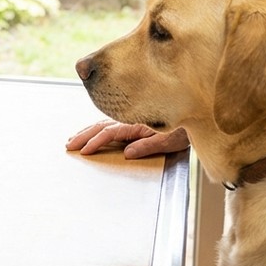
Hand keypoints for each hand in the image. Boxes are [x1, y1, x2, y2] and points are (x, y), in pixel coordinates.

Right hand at [66, 119, 188, 158]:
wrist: (196, 112)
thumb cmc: (185, 129)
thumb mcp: (170, 141)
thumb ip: (148, 146)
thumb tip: (127, 153)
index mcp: (137, 124)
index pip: (111, 133)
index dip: (96, 142)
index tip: (84, 151)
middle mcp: (131, 118)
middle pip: (101, 126)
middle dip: (84, 136)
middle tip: (69, 145)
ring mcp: (130, 117)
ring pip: (103, 123)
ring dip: (87, 131)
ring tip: (73, 138)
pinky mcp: (133, 119)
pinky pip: (110, 123)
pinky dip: (97, 127)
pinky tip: (91, 131)